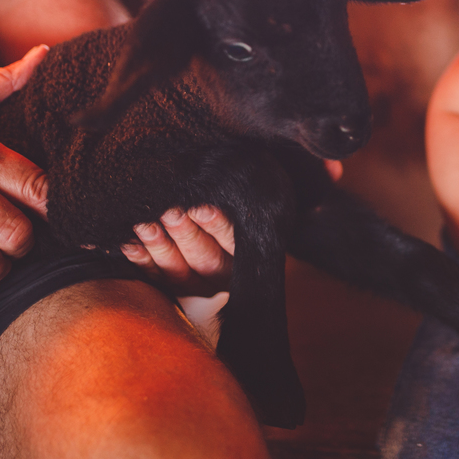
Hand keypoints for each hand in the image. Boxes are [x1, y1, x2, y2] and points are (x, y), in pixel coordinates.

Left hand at [119, 160, 340, 297]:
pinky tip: (122, 245)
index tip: (203, 206)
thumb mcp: (277, 194)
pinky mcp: (173, 289)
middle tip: (169, 212)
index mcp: (252, 250)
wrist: (239, 252)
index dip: (219, 224)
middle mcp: (227, 271)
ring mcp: (199, 284)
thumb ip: (305, 178)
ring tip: (142, 224)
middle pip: (206, 258)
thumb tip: (336, 169)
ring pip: (179, 272)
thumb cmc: (253, 203)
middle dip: (186, 234)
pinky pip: (155, 281)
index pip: (236, 239)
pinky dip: (139, 263)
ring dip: (159, 248)